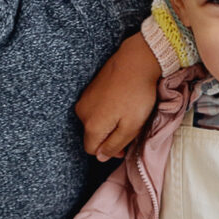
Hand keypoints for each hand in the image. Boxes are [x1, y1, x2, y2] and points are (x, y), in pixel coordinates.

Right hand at [76, 33, 162, 160]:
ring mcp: (84, 99)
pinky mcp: (89, 89)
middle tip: (128, 128)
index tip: (124, 144)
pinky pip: (94, 108)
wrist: (135, 61)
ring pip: (93, 121)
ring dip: (107, 123)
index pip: (92, 150)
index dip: (108, 151)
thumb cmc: (136, 95)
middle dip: (108, 137)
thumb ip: (114, 145)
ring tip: (125, 113)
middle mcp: (82, 113)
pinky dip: (105, 110)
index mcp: (92, 126)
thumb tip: (101, 157)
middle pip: (92, 136)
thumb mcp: (131, 127)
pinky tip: (120, 102)